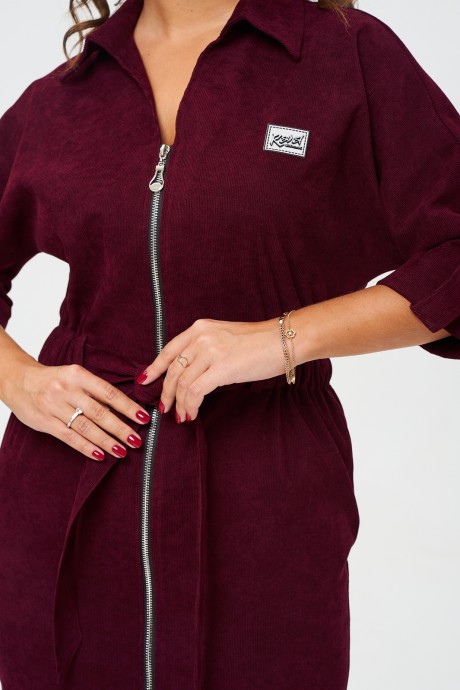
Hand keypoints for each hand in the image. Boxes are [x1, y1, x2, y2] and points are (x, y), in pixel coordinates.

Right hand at [3, 359, 151, 461]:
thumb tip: (123, 409)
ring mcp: (55, 407)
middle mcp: (67, 390)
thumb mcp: (74, 376)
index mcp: (78, 375)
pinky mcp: (46, 422)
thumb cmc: (55, 380)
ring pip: (86, 427)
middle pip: (100, 412)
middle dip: (120, 428)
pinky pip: (69, 437)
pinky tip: (100, 455)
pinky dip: (86, 447)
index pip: (109, 393)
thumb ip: (94, 390)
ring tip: (122, 451)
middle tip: (137, 440)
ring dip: (106, 441)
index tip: (144, 417)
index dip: (128, 406)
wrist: (19, 381)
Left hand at [136, 317, 283, 421]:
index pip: (168, 350)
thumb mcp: (225, 337)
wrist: (284, 340)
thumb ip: (206, 349)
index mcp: (200, 328)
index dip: (154, 368)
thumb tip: (192, 373)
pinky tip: (193, 414)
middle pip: (172, 370)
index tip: (146, 381)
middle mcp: (201, 337)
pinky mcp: (221, 368)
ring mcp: (210, 351)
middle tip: (165, 408)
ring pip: (182, 383)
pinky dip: (191, 406)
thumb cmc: (260, 343)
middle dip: (166, 392)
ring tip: (182, 416)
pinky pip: (196, 392)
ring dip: (180, 404)